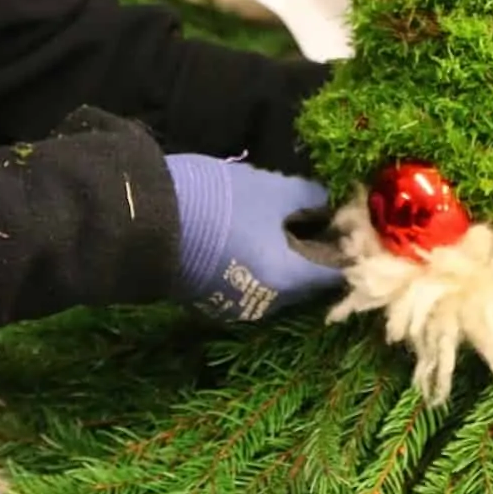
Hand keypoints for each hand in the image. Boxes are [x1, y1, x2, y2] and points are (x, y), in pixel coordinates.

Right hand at [166, 154, 341, 322]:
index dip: (347, 246)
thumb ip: (310, 199)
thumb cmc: (217, 202)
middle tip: (321, 213)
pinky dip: (262, 261)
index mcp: (287, 280)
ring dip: (288, 254)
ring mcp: (236, 304)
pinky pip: (252, 281)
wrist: (141, 218)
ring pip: (278, 280)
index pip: (335, 272)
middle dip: (316, 248)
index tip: (350, 220)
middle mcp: (267, 303)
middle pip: (307, 279)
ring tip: (289, 218)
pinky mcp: (212, 297)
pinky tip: (258, 231)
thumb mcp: (272, 189)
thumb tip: (331, 204)